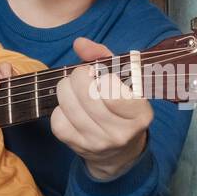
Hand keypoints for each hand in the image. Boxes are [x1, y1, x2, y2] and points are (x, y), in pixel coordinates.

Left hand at [50, 37, 151, 180]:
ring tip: (74, 90)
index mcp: (139, 114)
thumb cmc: (122, 107)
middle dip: (78, 77)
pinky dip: (60, 110)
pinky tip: (70, 109)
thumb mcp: (124, 80)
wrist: (120, 152)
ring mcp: (98, 143)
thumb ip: (103, 57)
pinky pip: (57, 121)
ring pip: (67, 105)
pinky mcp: (78, 148)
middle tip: (83, 77)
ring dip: (66, 90)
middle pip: (85, 93)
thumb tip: (80, 43)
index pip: (112, 92)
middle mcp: (121, 132)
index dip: (100, 76)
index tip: (101, 74)